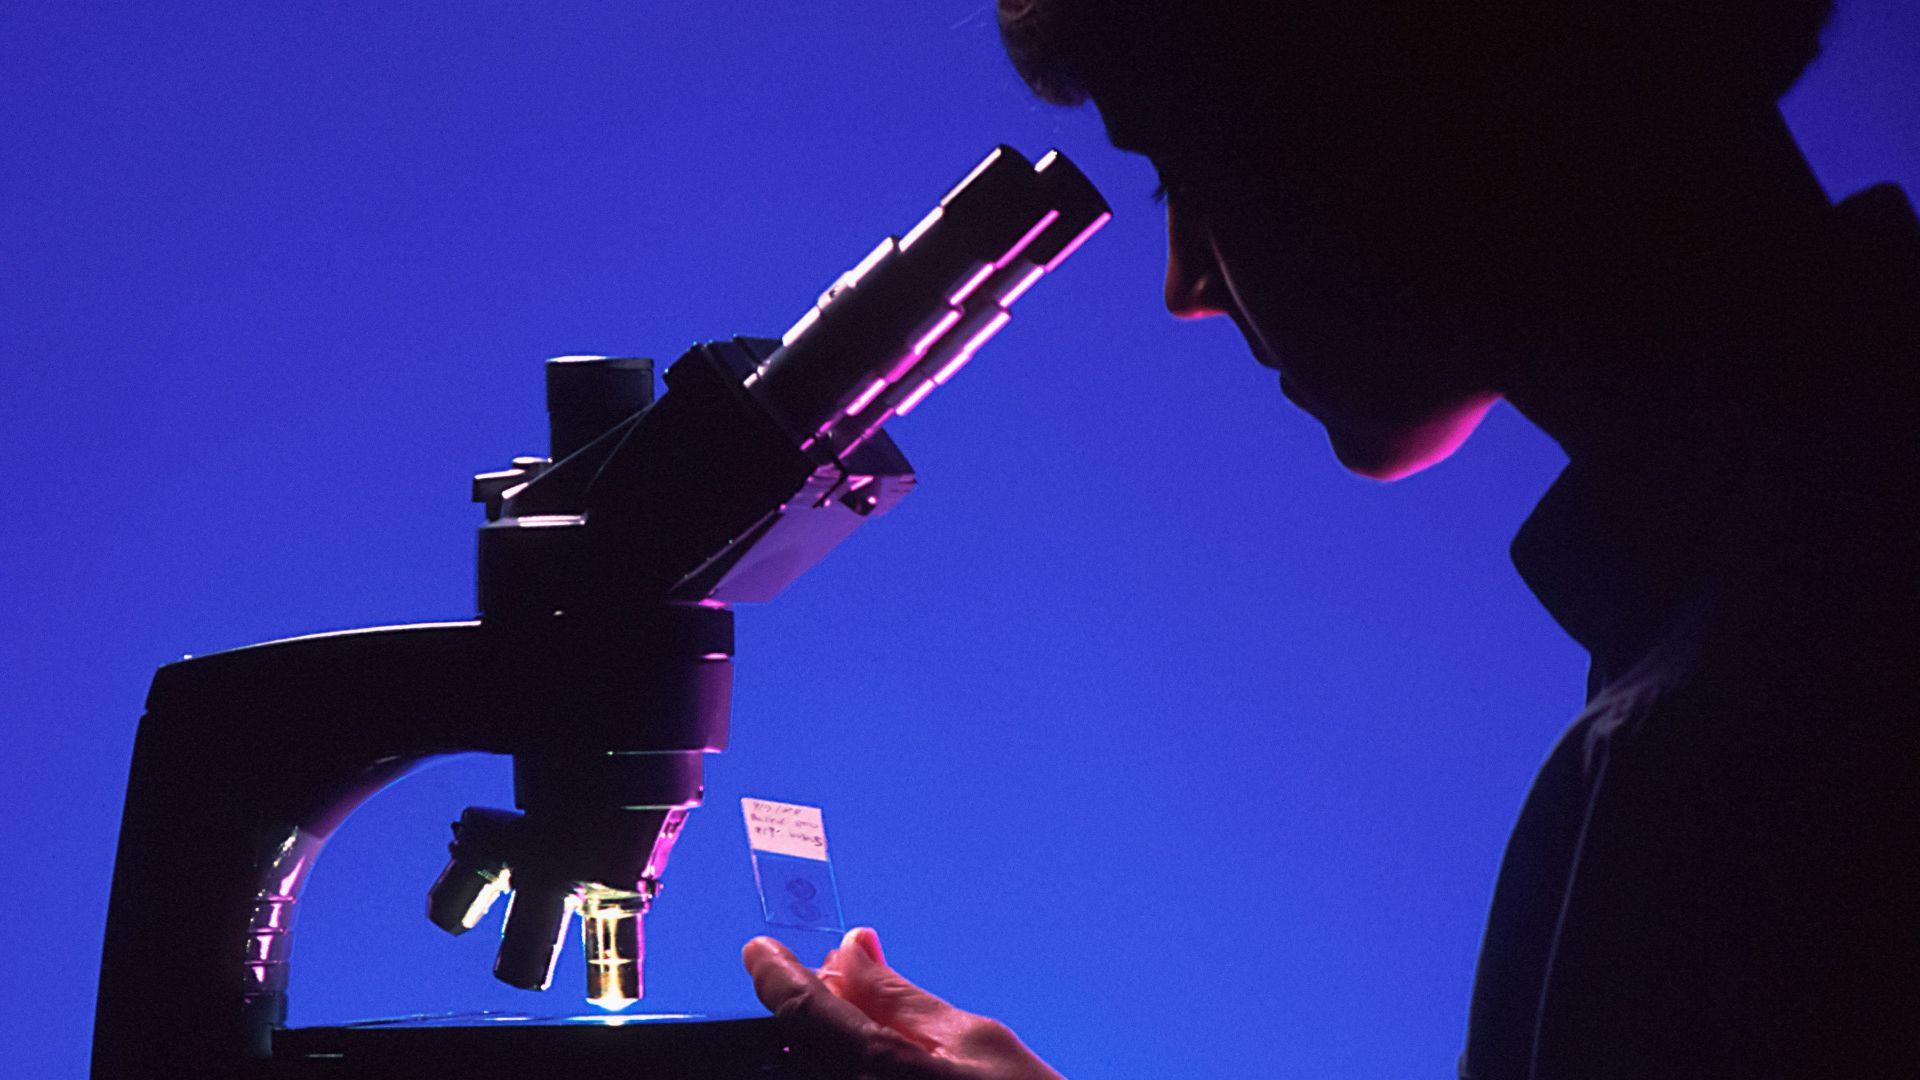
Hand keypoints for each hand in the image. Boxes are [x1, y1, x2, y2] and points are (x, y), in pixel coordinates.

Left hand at [742, 926, 1064, 1079]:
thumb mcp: (975, 1042)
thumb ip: (901, 997)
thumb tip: (851, 949)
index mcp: (880, 1068)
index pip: (799, 1010)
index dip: (774, 973)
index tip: (760, 951)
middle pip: (798, 1048)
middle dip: (812, 1008)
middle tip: (843, 984)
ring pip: (814, 1069)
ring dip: (828, 1044)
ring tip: (874, 1029)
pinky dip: (847, 1065)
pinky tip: (882, 1064)